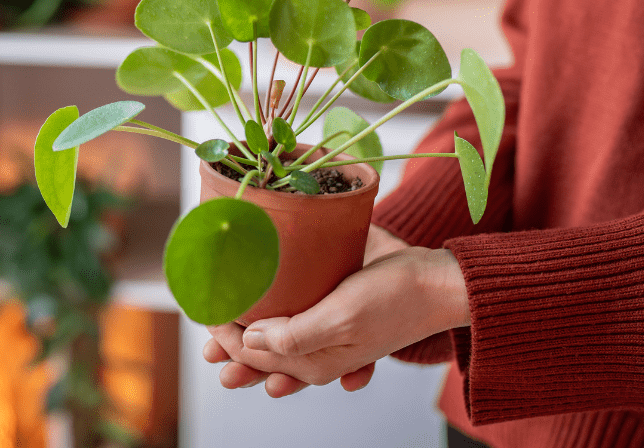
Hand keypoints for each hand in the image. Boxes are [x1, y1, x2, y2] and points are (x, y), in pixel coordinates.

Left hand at [202, 225, 408, 396]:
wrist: (438, 281)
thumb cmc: (394, 299)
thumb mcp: (342, 318)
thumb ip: (294, 337)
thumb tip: (249, 342)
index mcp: (314, 361)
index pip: (255, 355)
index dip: (224, 336)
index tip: (206, 311)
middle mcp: (317, 351)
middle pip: (261, 351)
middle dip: (229, 344)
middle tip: (204, 328)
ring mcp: (326, 332)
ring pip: (276, 340)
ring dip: (248, 340)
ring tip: (221, 337)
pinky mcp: (335, 310)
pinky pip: (300, 322)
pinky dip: (277, 326)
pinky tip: (265, 324)